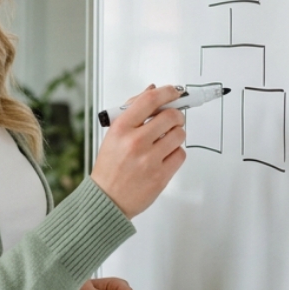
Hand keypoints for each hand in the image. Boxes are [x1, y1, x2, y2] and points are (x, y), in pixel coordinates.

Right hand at [90, 84, 186, 217]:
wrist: (107, 199)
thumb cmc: (110, 166)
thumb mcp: (113, 135)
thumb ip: (133, 112)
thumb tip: (152, 91)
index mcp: (120, 129)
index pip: (149, 100)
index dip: (167, 92)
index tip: (174, 92)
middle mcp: (135, 142)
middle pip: (170, 116)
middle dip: (176, 115)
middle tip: (173, 119)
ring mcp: (149, 159)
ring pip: (179, 135)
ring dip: (176, 135)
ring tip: (166, 141)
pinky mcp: (161, 175)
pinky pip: (181, 154)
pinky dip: (176, 153)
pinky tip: (165, 156)